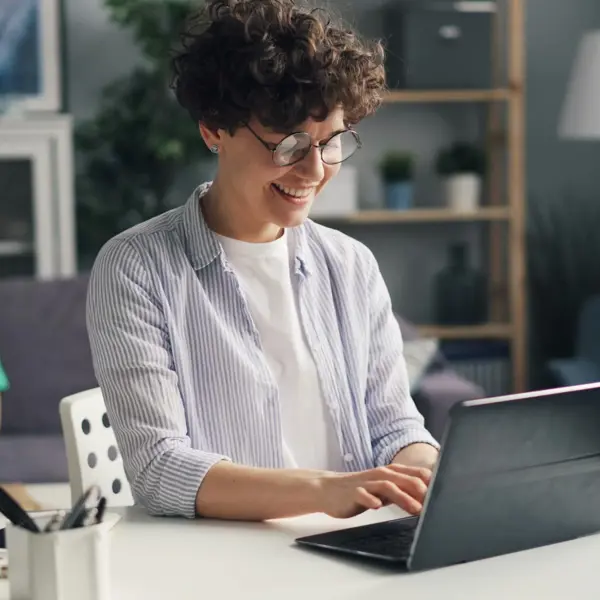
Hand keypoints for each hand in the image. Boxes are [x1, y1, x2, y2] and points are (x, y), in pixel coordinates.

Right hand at [316, 464, 431, 518]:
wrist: (328, 489)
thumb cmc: (360, 490)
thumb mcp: (383, 489)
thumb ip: (402, 491)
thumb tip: (426, 499)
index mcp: (389, 472)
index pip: (413, 474)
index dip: (429, 483)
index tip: (442, 495)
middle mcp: (379, 475)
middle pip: (402, 478)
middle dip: (419, 490)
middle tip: (433, 503)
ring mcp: (365, 483)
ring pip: (386, 486)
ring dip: (402, 496)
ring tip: (415, 509)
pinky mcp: (352, 493)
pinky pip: (362, 494)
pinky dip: (370, 499)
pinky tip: (376, 506)